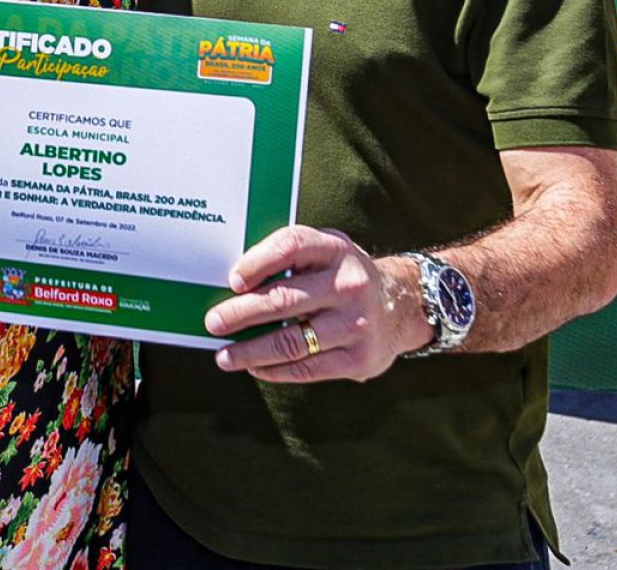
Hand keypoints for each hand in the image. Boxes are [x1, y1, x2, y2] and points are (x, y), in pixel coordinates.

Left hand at [204, 226, 430, 383]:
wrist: (402, 305)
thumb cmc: (342, 275)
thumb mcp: (325, 252)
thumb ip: (289, 259)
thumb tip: (232, 284)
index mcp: (335, 249)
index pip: (292, 246)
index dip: (258, 261)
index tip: (232, 280)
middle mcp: (349, 284)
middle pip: (284, 300)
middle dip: (241, 314)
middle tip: (213, 323)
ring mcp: (356, 323)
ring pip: (291, 342)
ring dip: (251, 351)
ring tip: (224, 356)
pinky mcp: (359, 359)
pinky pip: (307, 369)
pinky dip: (275, 370)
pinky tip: (255, 368)